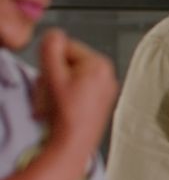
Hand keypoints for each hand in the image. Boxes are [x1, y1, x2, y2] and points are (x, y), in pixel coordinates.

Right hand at [33, 30, 117, 163]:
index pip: (66, 46)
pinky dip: (67, 96)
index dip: (51, 61)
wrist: (74, 144)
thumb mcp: (53, 75)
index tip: (50, 77)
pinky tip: (64, 109)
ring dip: (58, 87)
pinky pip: (78, 90)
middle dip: (54, 75)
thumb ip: (51, 48)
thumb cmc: (67, 115)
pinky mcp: (101, 102)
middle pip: (68, 62)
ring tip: (57, 103)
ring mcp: (106, 89)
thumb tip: (55, 35)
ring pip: (71, 76)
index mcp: (100, 64)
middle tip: (52, 92)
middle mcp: (108, 75)